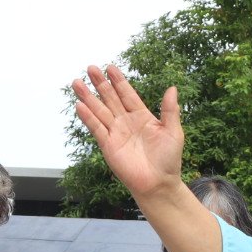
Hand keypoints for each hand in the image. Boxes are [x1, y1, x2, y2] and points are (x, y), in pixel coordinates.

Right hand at [71, 64, 183, 200]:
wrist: (159, 184)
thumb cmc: (169, 160)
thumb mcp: (173, 132)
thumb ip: (170, 110)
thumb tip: (172, 88)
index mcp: (142, 116)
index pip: (127, 94)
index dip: (119, 81)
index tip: (110, 67)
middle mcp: (126, 122)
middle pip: (110, 99)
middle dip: (100, 84)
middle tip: (90, 68)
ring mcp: (116, 133)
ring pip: (99, 111)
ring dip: (88, 97)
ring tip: (77, 82)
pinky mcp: (108, 146)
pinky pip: (96, 129)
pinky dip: (88, 118)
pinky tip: (80, 105)